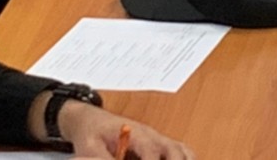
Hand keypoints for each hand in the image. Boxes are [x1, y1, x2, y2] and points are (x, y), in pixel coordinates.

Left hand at [59, 103, 194, 159]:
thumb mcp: (90, 149)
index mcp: (136, 134)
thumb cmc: (92, 133)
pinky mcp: (161, 146)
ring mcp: (159, 140)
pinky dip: (186, 158)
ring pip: (183, 151)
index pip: (151, 149)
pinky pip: (182, 152)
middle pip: (175, 150)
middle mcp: (153, 136)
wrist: (94, 120)